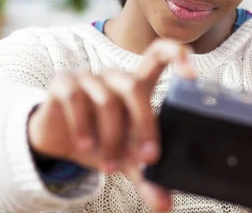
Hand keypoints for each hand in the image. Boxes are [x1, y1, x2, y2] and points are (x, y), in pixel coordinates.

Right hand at [27, 39, 195, 211]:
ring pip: (106, 99)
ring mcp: (89, 77)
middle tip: (149, 158)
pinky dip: (82, 125)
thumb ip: (147, 177)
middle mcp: (116, 77)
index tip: (192, 74)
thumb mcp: (126, 158)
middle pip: (134, 85)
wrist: (58, 139)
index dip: (177, 55)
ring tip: (109, 166)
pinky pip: (75, 98)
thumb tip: (167, 206)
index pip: (160, 54)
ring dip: (110, 136)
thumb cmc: (102, 139)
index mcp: (138, 85)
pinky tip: (85, 146)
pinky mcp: (64, 83)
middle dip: (144, 124)